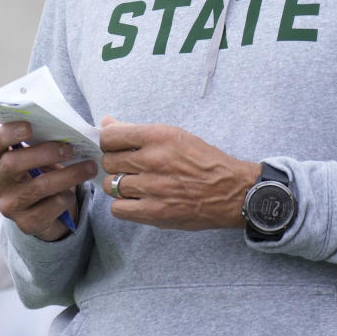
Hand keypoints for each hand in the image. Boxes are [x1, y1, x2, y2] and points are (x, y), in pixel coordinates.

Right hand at [0, 121, 96, 241]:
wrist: (46, 210)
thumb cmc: (42, 171)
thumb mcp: (39, 155)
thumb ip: (44, 139)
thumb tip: (70, 127)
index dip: (7, 133)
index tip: (29, 126)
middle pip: (12, 164)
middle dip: (44, 153)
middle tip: (69, 148)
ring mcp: (10, 205)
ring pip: (38, 187)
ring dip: (68, 175)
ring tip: (89, 167)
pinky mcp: (26, 223)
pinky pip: (51, 206)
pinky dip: (67, 197)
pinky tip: (72, 193)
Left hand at [99, 117, 259, 230]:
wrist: (230, 191)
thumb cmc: (202, 161)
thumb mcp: (174, 135)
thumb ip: (136, 130)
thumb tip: (106, 123)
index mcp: (158, 136)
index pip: (110, 137)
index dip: (109, 143)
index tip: (116, 147)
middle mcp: (153, 160)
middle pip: (108, 161)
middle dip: (115, 164)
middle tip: (129, 167)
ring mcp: (152, 188)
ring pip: (111, 185)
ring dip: (119, 185)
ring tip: (135, 184)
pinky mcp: (155, 212)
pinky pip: (118, 209)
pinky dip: (123, 205)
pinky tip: (136, 200)